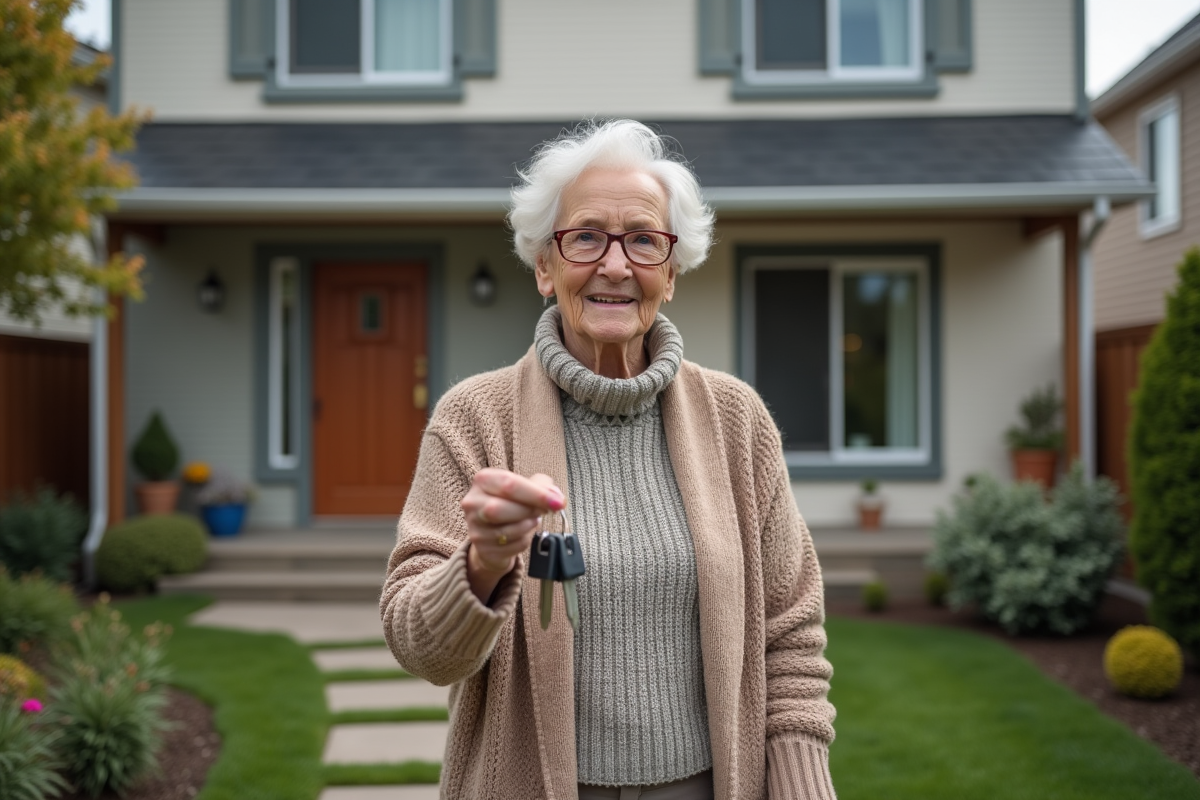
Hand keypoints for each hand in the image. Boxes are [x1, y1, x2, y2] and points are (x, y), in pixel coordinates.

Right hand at [460, 469, 564, 601]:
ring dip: (527, 526)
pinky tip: (522, 534)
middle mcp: (473, 502)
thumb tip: (556, 497)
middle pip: (500, 508)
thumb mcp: (525, 487)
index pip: (509, 484)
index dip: (536, 494)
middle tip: (545, 511)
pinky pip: (510, 546)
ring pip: (506, 530)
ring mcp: (475, 527)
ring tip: (532, 520)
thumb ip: (542, 486)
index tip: (558, 502)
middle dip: (529, 510)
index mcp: (483, 480)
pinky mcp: (482, 548)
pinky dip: (524, 540)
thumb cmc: (511, 504)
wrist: (493, 532)